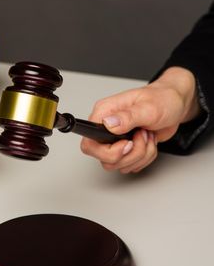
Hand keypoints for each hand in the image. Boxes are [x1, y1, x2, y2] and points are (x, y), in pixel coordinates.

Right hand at [80, 67, 200, 172]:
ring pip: (119, 165)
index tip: (127, 143)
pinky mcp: (125, 149)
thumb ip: (127, 117)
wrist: (175, 105)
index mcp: (104, 114)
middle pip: (104, 159)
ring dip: (140, 155)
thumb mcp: (148, 107)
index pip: (89, 143)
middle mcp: (105, 128)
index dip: (107, 151)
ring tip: (147, 136)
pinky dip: (145, 158)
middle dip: (129, 155)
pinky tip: (148, 141)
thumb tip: (108, 123)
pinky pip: (130, 165)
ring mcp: (114, 140)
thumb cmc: (162, 100)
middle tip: (141, 137)